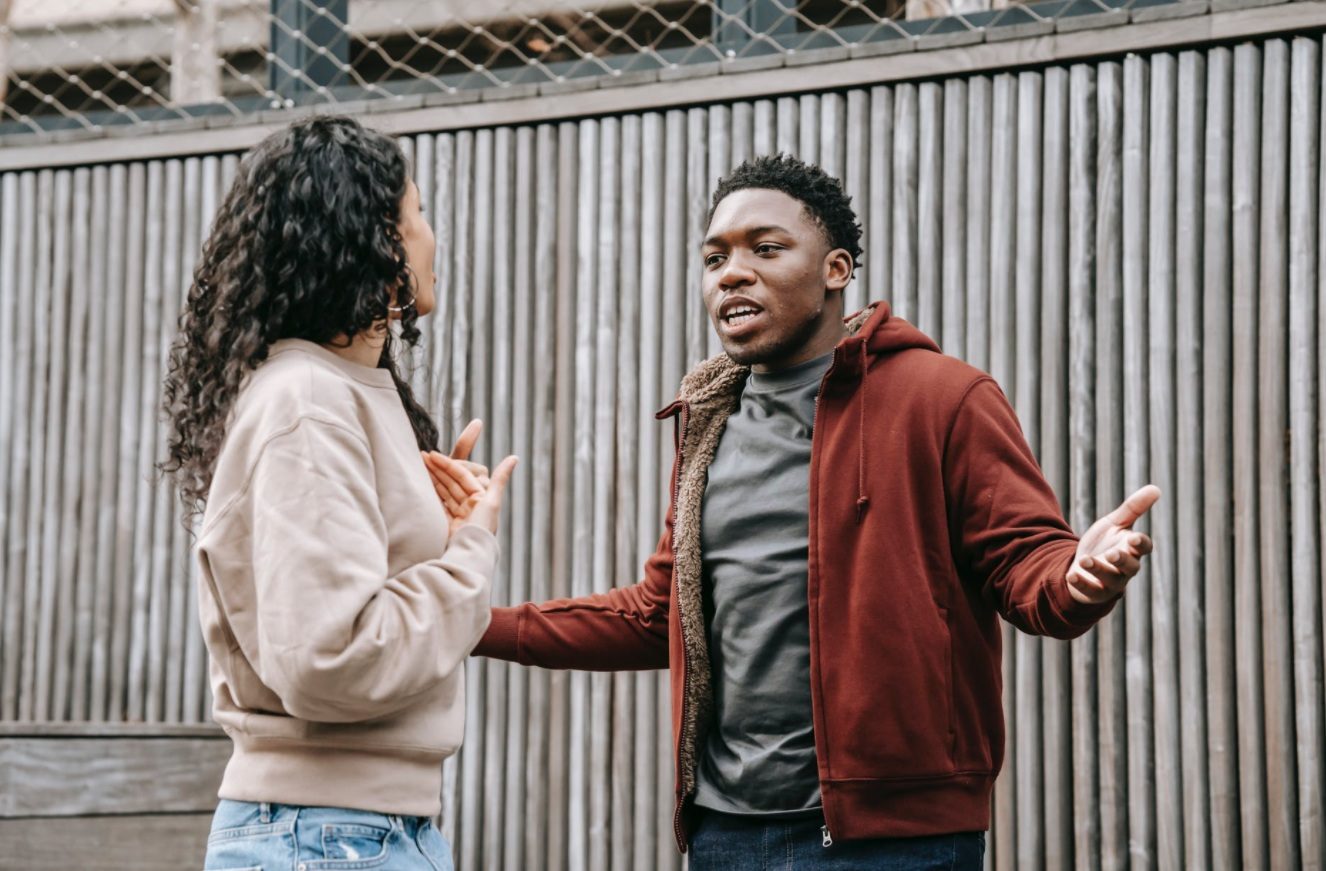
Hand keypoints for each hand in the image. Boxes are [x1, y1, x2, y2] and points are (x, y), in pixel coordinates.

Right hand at [421, 419, 517, 534]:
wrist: (469, 555)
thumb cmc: (482, 529)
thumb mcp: (491, 502)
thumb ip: (500, 479)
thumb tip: (514, 457)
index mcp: (480, 498)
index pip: (462, 475)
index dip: (447, 464)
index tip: (431, 455)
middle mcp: (471, 506)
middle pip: (452, 482)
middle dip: (437, 469)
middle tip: (420, 457)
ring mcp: (459, 516)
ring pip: (444, 492)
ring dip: (432, 479)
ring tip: (418, 467)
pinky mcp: (448, 526)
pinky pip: (439, 506)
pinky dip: (430, 495)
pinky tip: (421, 486)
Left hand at [1067, 484, 1160, 604]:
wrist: (1083, 566)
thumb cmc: (1104, 543)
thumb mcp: (1115, 524)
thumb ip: (1133, 508)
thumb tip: (1156, 488)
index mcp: (1132, 549)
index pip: (1144, 547)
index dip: (1141, 543)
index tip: (1134, 537)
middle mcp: (1126, 568)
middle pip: (1131, 567)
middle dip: (1122, 560)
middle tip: (1112, 553)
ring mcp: (1111, 582)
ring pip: (1110, 579)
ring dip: (1098, 569)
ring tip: (1085, 560)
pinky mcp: (1094, 592)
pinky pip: (1090, 591)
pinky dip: (1081, 583)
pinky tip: (1071, 575)